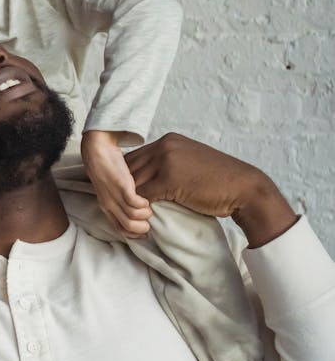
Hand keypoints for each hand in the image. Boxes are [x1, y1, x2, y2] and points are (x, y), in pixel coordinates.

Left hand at [81, 131, 152, 236]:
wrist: (97, 150)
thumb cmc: (107, 168)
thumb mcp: (112, 188)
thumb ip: (121, 198)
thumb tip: (135, 206)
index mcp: (107, 206)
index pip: (119, 229)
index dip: (133, 234)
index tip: (144, 232)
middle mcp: (109, 204)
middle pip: (127, 227)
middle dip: (141, 228)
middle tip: (149, 221)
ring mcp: (114, 196)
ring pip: (132, 218)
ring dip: (144, 215)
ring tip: (149, 208)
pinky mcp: (121, 186)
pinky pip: (134, 203)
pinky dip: (143, 204)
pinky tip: (145, 199)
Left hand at [125, 133, 296, 246]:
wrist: (244, 188)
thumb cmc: (218, 182)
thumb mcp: (188, 165)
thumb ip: (166, 166)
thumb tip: (144, 182)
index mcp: (168, 140)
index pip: (133, 158)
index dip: (124, 177)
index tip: (122, 194)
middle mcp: (164, 146)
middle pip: (128, 168)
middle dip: (120, 189)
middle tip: (117, 207)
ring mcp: (166, 160)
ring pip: (132, 182)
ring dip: (127, 201)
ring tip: (125, 216)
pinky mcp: (170, 179)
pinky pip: (143, 195)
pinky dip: (139, 208)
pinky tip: (141, 219)